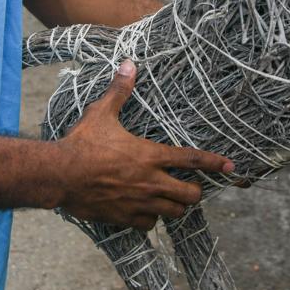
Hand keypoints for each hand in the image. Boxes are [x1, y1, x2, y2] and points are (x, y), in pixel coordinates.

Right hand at [57, 60, 234, 230]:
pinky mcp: (125, 217)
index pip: (191, 160)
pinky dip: (150, 218)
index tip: (230, 167)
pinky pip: (149, 224)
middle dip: (194, 190)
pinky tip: (143, 210)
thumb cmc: (82, 143)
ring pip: (174, 213)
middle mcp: (151, 182)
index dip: (214, 163)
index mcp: (150, 156)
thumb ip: (120, 91)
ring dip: (175, 206)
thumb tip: (129, 64)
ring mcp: (139, 203)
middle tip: (188, 185)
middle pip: (191, 195)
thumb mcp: (101, 113)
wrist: (60, 175)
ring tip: (170, 199)